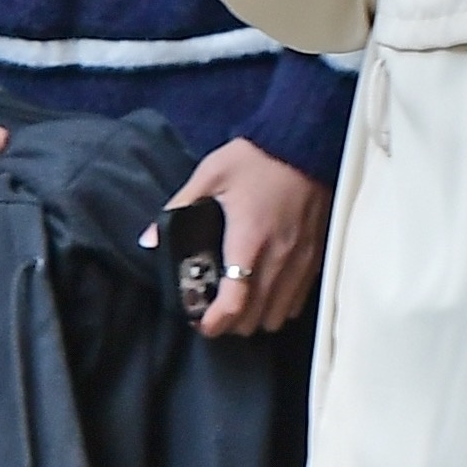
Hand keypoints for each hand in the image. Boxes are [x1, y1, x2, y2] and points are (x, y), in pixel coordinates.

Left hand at [146, 137, 329, 336]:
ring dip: (256, 317)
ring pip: (279, 315)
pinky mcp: (317, 257)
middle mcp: (279, 258)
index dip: (215, 323)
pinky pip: (299, 300)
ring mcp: (302, 261)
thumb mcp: (210, 175)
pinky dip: (279, 305)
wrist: (305, 142)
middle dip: (231, 323)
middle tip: (213, 311)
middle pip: (255, 318)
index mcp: (249, 241)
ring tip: (238, 304)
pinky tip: (265, 290)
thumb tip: (148, 239)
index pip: (235, 303)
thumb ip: (179, 207)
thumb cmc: (255, 158)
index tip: (199, 324)